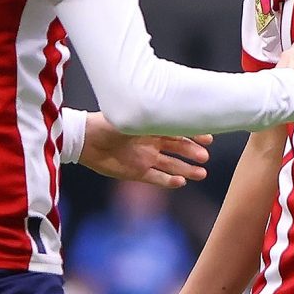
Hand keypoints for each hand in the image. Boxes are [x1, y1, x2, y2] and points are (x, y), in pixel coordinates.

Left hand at [81, 116, 210, 188]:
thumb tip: (175, 110)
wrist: (85, 141)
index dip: (194, 135)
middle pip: (178, 149)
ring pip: (171, 165)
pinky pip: (157, 178)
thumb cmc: (107, 124)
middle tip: (205, 157)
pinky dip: (169, 181)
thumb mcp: (131, 118)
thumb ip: (152, 118)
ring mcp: (145, 159)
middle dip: (193, 153)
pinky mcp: (136, 173)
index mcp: (152, 127)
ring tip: (202, 174)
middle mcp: (151, 143)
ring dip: (186, 170)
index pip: (178, 131)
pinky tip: (181, 182)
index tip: (209, 138)